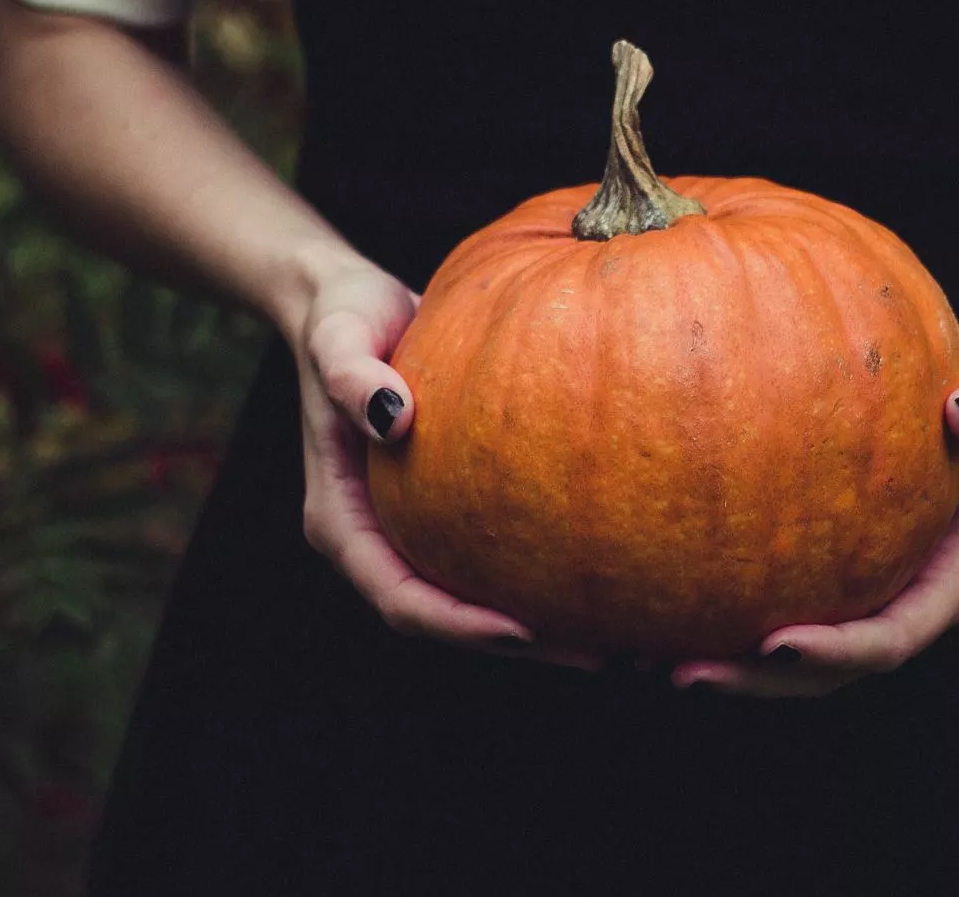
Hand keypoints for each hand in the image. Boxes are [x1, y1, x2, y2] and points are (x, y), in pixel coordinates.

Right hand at [291, 261, 601, 670]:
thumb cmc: (342, 317)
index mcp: (341, 522)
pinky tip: (607, 570)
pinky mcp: (447, 510)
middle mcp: (377, 539)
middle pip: (445, 618)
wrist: (353, 304)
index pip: (399, 598)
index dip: (457, 625)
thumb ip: (351, 375)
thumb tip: (394, 418)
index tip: (522, 630)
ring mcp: (412, 529)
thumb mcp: (338, 336)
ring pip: (474, 599)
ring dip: (541, 625)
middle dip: (518, 644)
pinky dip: (542, 573)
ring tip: (620, 633)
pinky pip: (496, 556)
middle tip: (601, 653)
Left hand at [668, 356, 958, 696]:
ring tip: (646, 658)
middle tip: (685, 673)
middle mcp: (898, 607)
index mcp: (947, 586)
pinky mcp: (820, 583)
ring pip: (788, 658)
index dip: (836, 654)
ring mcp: (858, 602)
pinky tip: (648, 608)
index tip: (777, 645)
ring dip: (725, 666)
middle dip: (758, 681)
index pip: (890, 639)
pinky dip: (713, 617)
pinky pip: (764, 608)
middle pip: (826, 673)